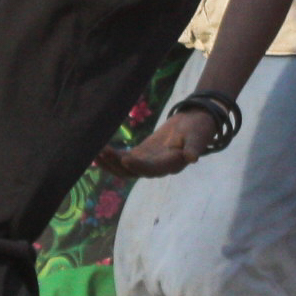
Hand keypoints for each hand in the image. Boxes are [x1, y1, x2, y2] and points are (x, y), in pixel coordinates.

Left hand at [98, 105, 218, 179]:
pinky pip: (124, 160)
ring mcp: (148, 163)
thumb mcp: (199, 135)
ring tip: (96, 153)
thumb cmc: (198, 128)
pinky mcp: (142, 155)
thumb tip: (193, 158)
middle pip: (135, 172)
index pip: (153, 168)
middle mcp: (158, 168)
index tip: (125, 159)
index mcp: (172, 164)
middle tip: (103, 152)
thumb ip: (195, 147)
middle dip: (117, 164)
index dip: (139, 165)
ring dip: (111, 163)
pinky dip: (113, 158)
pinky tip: (99, 152)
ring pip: (126, 170)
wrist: (196, 123)